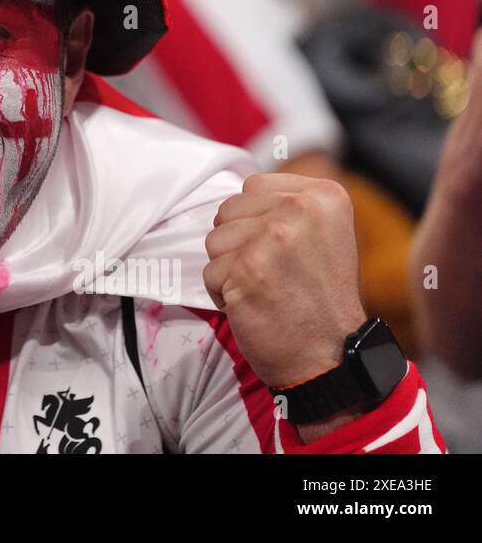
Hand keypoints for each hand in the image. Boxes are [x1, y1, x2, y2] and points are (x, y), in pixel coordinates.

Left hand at [205, 173, 366, 389]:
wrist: (331, 356)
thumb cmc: (320, 299)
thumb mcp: (323, 234)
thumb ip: (286, 206)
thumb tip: (243, 194)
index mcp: (324, 195)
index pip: (254, 186)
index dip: (255, 221)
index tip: (283, 249)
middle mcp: (301, 209)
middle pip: (229, 210)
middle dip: (239, 244)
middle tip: (274, 272)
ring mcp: (274, 238)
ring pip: (215, 240)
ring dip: (230, 269)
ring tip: (265, 287)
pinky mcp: (248, 268)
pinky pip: (210, 272)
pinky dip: (224, 294)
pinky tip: (255, 304)